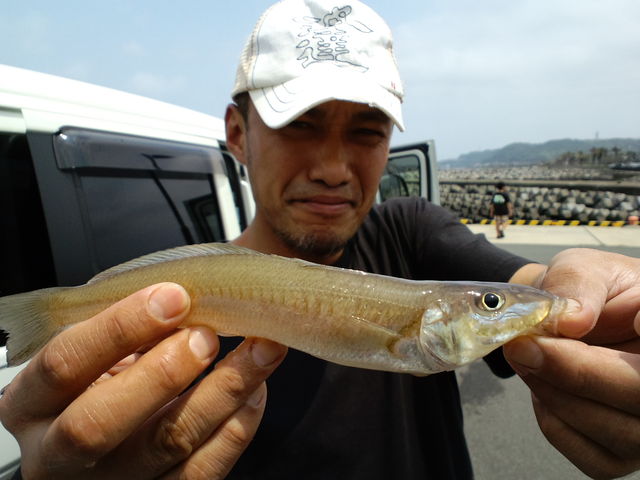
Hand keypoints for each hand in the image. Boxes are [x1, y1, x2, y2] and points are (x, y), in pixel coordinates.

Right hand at [0, 283, 286, 478]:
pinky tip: (254, 391)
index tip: (174, 296)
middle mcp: (58, 455)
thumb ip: (124, 332)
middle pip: (101, 423)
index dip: (121, 327)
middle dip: (162, 373)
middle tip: (207, 337)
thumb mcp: (92, 354)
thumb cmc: (96, 385)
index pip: (65, 364)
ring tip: (261, 350)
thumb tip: (184, 298)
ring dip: (224, 391)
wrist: (95, 448)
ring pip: (168, 445)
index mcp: (32, 404)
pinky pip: (203, 471)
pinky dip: (238, 426)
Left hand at [504, 248, 639, 478]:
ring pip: (612, 429)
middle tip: (524, 345)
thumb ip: (578, 283)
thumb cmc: (588, 290)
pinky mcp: (621, 455)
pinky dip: (551, 415)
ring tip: (528, 357)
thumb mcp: (584, 269)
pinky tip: (544, 383)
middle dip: (575, 371)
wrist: (571, 317)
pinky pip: (585, 449)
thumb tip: (571, 320)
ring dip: (554, 392)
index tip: (634, 318)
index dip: (638, 350)